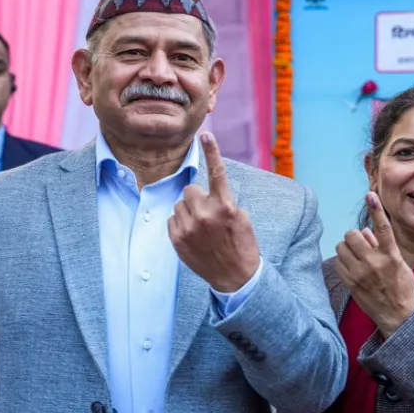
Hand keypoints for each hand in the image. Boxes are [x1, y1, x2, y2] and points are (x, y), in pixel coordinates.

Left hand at [168, 132, 259, 291]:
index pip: (217, 173)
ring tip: (202, 228)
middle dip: (197, 197)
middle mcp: (206, 215)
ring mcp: (189, 228)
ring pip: (179, 204)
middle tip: (208, 213)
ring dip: (188, 211)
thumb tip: (209, 191)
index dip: (212, 152)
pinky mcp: (177, 239)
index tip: (206, 135)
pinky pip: (172, 219)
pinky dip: (180, 225)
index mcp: (226, 206)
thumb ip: (224, 201)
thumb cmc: (241, 244)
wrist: (235, 277)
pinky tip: (193, 236)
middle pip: (190, 189)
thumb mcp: (241, 218)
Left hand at [335, 192, 413, 337]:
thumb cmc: (402, 287)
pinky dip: (343, 260)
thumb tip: (364, 229)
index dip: (376, 209)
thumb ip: (381, 245)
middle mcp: (374, 263)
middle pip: (352, 235)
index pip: (383, 228)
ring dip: (347, 247)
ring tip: (355, 255)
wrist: (398, 317)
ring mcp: (360, 274)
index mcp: (391, 256)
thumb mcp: (399, 263)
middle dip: (355, 236)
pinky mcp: (350, 283)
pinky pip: (338, 262)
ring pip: (341, 247)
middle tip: (360, 243)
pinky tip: (351, 265)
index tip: (370, 194)